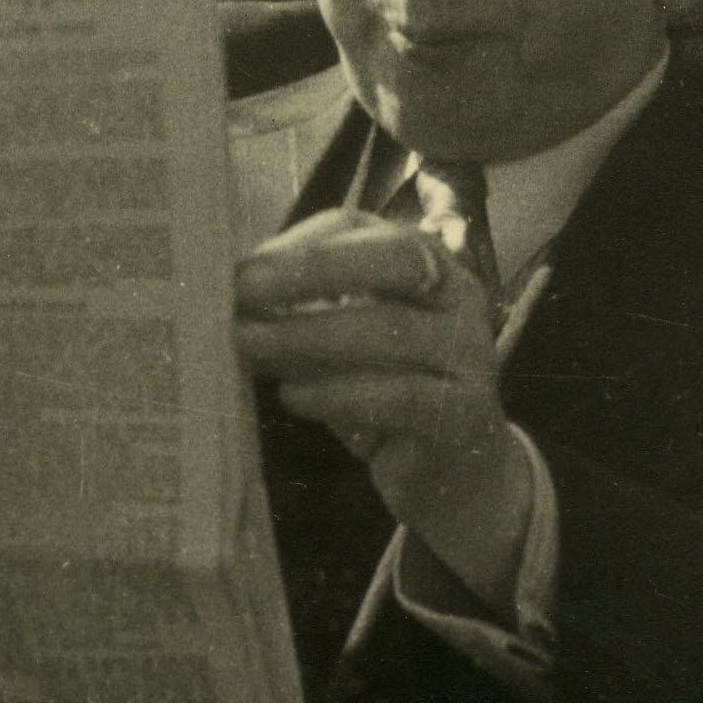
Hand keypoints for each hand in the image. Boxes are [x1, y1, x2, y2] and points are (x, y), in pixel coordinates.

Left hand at [235, 208, 534, 614]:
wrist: (458, 474)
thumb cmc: (388, 389)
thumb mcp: (350, 338)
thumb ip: (308, 309)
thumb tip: (233, 295)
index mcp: (427, 263)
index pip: (363, 228)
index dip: (302, 243)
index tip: (244, 267)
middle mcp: (460, 297)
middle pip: (394, 259)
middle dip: (313, 269)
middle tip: (243, 289)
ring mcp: (469, 355)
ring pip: (389, 329)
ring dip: (307, 334)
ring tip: (249, 344)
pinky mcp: (463, 415)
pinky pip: (398, 395)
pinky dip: (337, 392)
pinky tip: (292, 395)